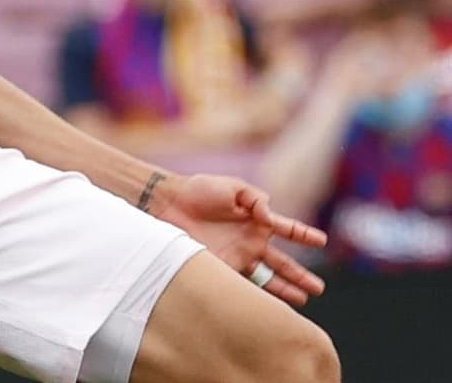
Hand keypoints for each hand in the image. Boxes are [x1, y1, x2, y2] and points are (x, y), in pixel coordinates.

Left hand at [153, 174, 326, 306]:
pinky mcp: (224, 269)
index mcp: (256, 220)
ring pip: (269, 277)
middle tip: (319, 289)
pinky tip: (271, 307)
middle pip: (282, 262)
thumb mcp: (231, 186)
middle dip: (301, 275)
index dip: (305, 235)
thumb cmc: (199, 190)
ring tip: (304, 301)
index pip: (287, 229)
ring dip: (286, 290)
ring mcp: (239, 257)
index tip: (323, 241)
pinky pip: (246, 286)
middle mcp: (251, 241)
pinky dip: (259, 297)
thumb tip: (271, 216)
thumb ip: (254, 198)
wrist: (170, 204)